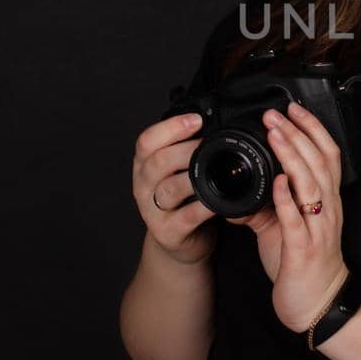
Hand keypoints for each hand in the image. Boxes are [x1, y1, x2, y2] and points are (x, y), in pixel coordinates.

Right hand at [131, 112, 218, 264]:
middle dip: (186, 149)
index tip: (197, 119)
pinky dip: (203, 207)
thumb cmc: (184, 199)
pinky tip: (216, 200)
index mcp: (144, 164)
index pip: (147, 140)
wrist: (181, 240)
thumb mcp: (177, 170)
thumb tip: (213, 119)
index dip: (170, 127)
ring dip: (193, 177)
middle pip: (157, 162)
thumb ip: (184, 147)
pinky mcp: (168, 232)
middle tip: (209, 144)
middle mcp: (143, 186)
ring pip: (168, 189)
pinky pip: (186, 217)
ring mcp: (153, 211)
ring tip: (214, 170)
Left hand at [228, 102, 350, 332]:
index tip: (294, 108)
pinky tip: (276, 181)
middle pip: (321, 161)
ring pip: (311, 183)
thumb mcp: (284, 228)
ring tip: (275, 134)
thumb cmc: (302, 264)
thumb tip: (240, 190)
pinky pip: (297, 219)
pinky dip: (287, 198)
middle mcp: (327, 210)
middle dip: (298, 133)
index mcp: (326, 201)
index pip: (328, 155)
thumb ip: (267, 206)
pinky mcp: (303, 249)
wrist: (317, 305)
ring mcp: (317, 228)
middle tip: (275, 113)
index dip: (313, 128)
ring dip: (292, 155)